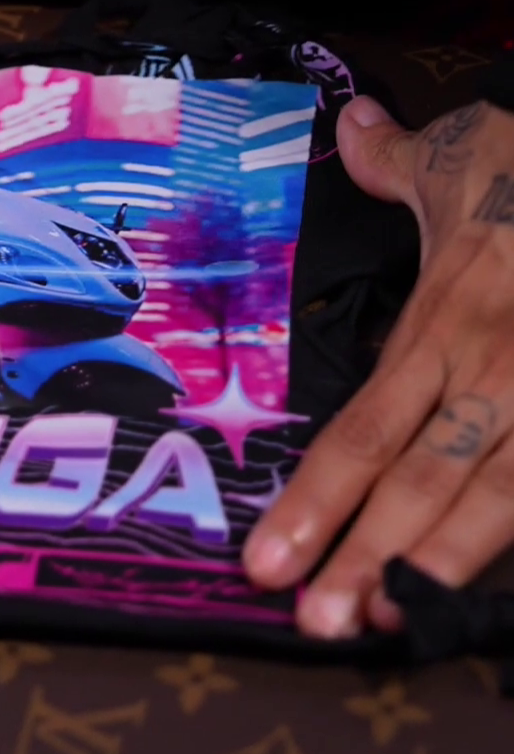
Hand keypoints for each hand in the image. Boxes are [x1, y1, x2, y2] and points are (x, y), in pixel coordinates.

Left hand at [245, 96, 513, 638]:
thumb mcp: (466, 157)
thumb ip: (399, 164)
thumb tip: (353, 126)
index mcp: (441, 328)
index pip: (361, 432)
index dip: (313, 502)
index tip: (264, 564)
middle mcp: (493, 371)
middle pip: (417, 480)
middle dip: (364, 557)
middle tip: (314, 627)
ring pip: (499, 494)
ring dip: (444, 564)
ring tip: (391, 623)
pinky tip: (491, 591)